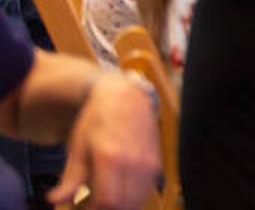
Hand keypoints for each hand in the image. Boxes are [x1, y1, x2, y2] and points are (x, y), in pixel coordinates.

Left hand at [46, 72, 160, 209]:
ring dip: (120, 206)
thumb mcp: (78, 148)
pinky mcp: (157, 164)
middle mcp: (135, 162)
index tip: (81, 208)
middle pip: (124, 206)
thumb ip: (70, 178)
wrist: (126, 98)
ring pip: (137, 202)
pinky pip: (146, 192)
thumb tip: (56, 200)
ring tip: (102, 198)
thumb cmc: (98, 121)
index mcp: (111, 158)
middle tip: (89, 205)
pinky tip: (117, 190)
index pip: (107, 202)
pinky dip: (131, 199)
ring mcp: (149, 163)